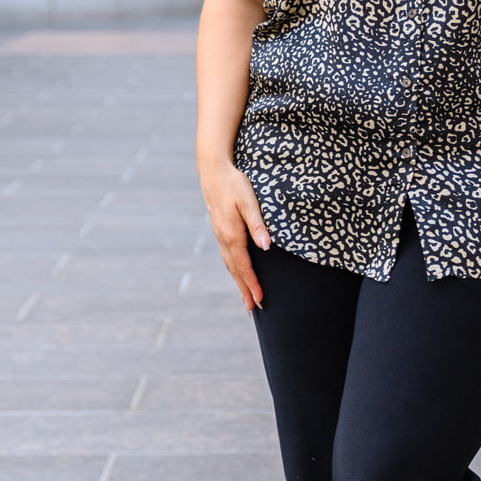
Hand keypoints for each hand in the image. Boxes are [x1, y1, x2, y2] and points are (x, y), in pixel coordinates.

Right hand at [198, 160, 270, 311]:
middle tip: (253, 309)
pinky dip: (233, 269)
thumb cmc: (234, 184)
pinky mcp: (220, 230)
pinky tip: (237, 271)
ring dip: (238, 282)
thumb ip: (258, 225)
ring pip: (230, 265)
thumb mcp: (249, 202)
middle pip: (236, 271)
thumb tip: (266, 247)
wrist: (213, 171)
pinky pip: (227, 256)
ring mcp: (220, 235)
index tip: (261, 301)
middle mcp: (224, 239)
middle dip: (245, 290)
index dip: (253, 285)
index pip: (245, 267)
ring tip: (246, 298)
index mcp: (232, 236)